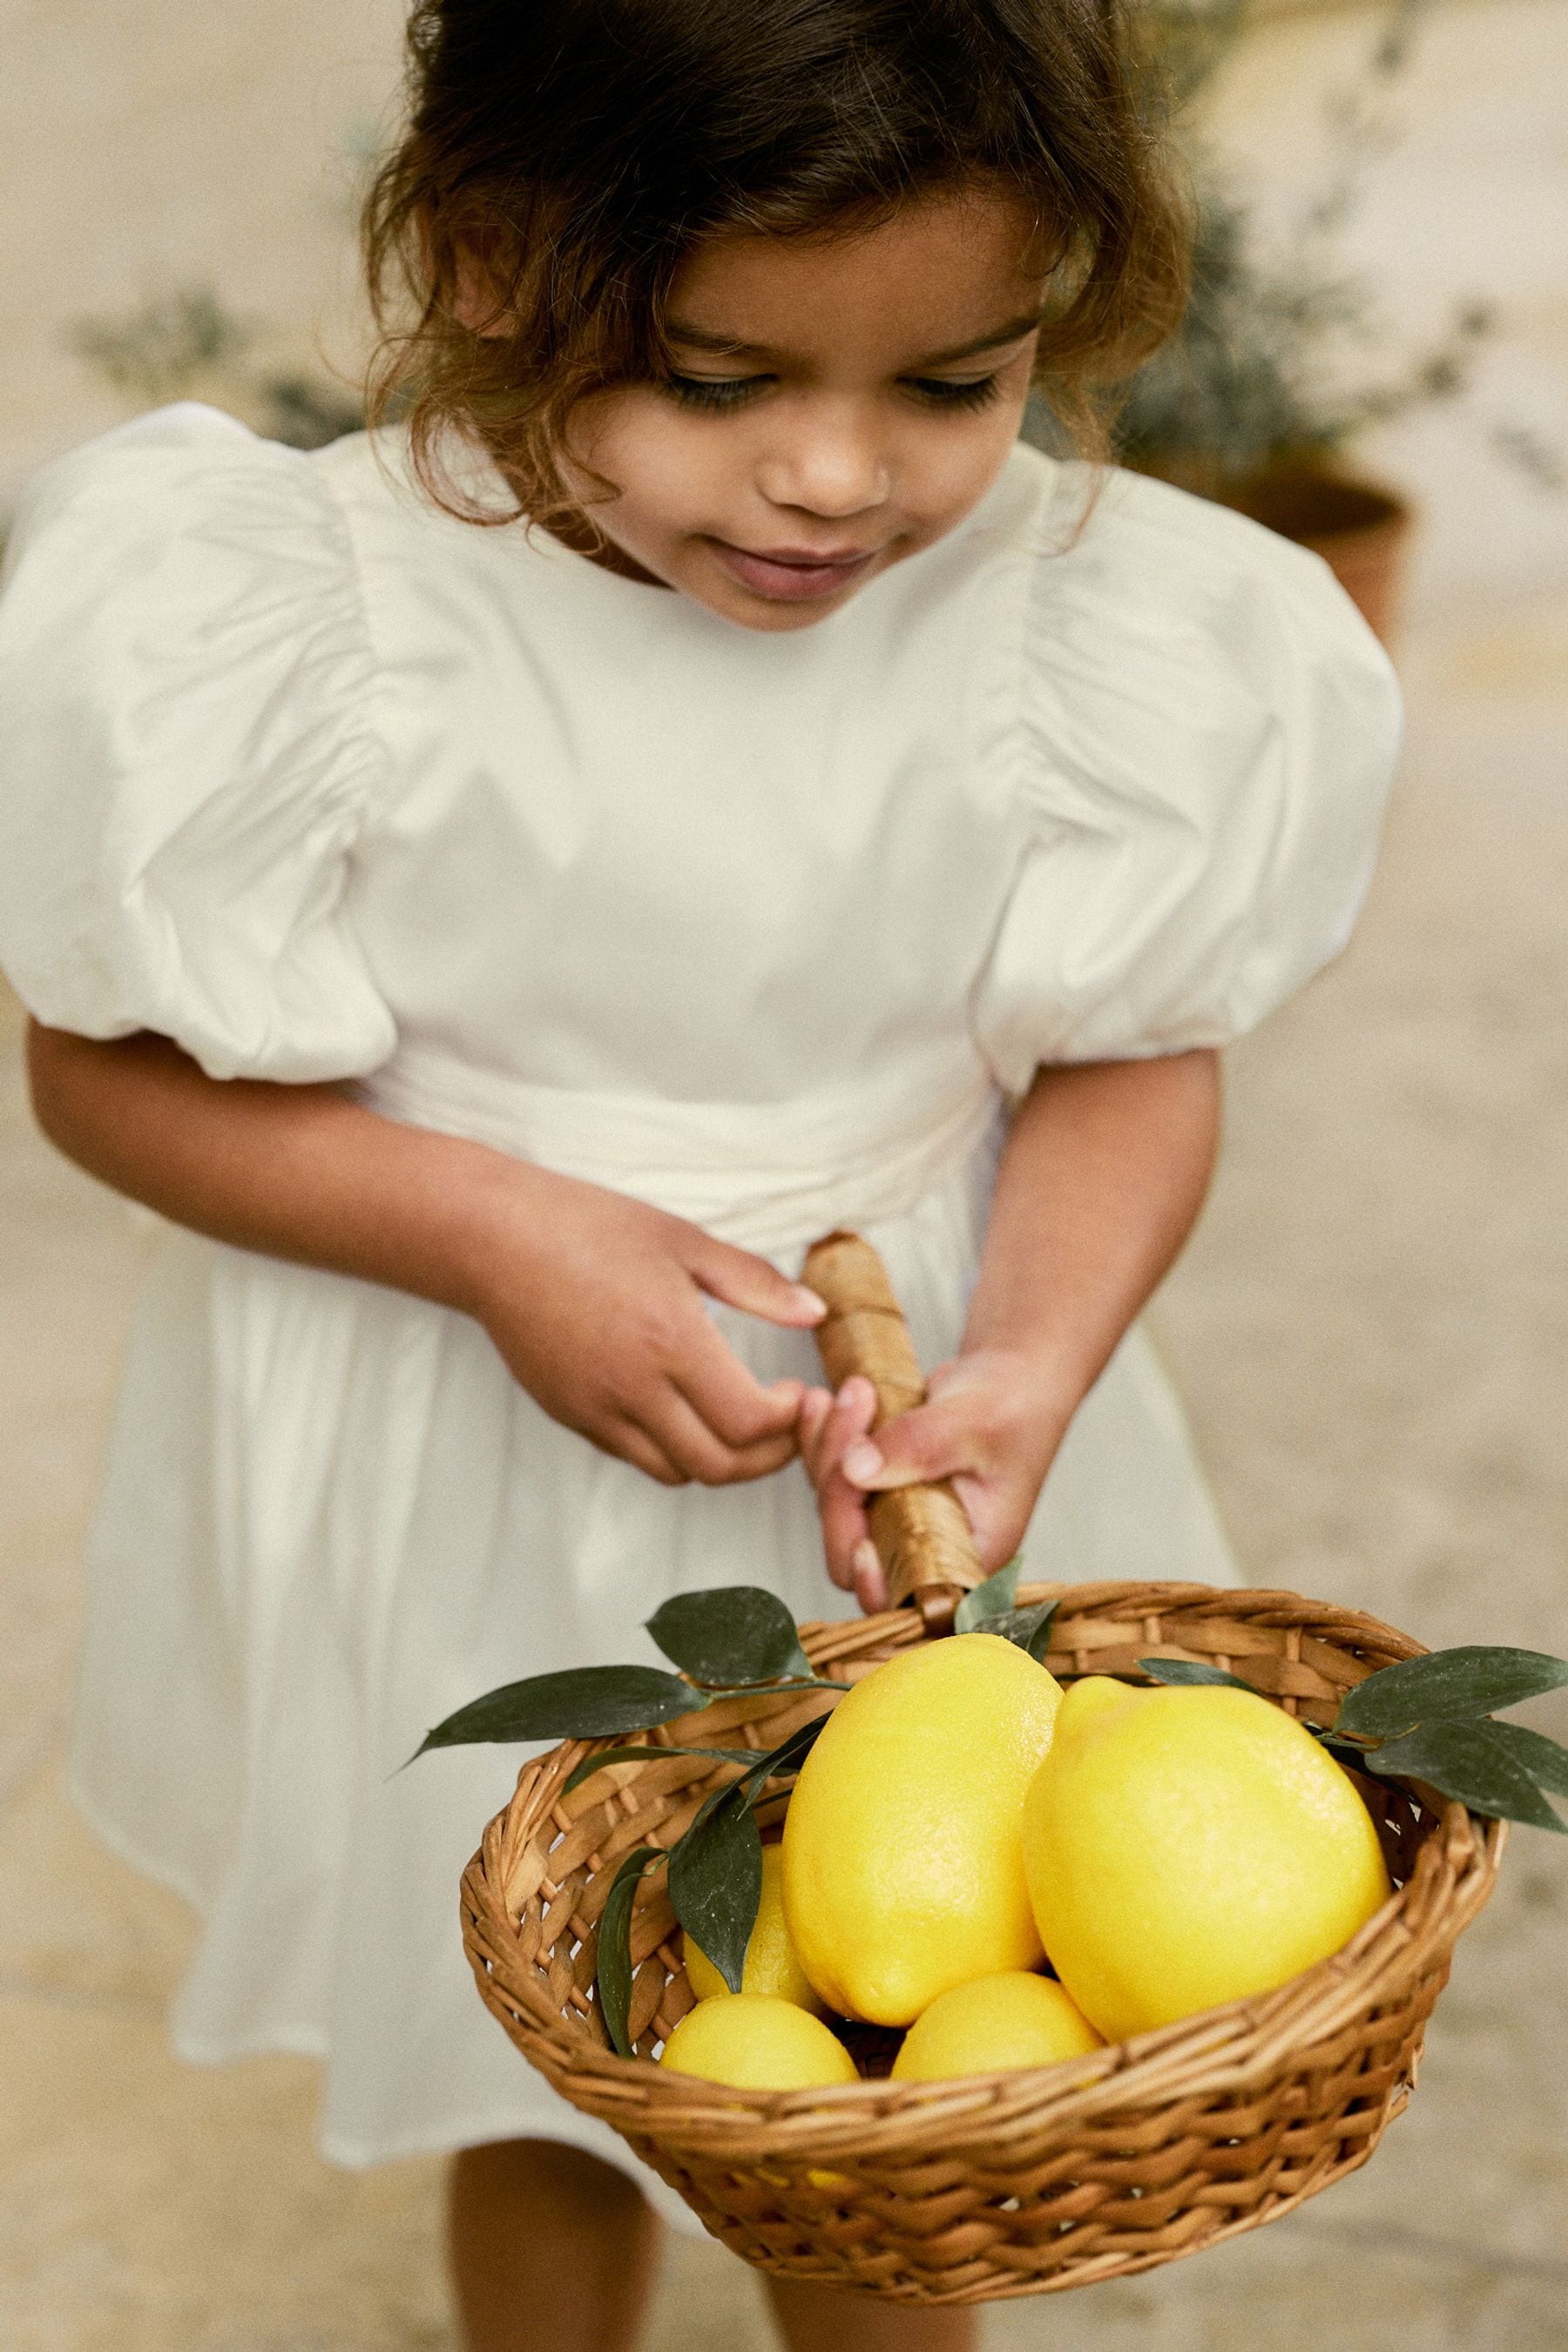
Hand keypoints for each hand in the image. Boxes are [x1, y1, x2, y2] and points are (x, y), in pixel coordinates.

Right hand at [460, 1160, 824, 1485]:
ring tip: (740, 1420)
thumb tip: (815, 1313)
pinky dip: (672, 1448)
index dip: (790, 1419)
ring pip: (677, 1472)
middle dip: (769, 1455)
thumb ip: (755, 1283)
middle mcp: (632, 1388)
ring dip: (720, 1459)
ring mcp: (596, 1410)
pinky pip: (634, 1456)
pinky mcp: (571, 1416)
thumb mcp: (683, 1241)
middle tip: (786, 1422)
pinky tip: (685, 1408)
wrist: (494, 1240)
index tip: (800, 1392)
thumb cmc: (589, 1227)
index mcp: (670, 1340)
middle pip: (720, 1467)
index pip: (750, 1421)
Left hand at [799, 1350, 1072, 1612]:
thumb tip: (856, 1470)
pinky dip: (824, 1440)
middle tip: (850, 1411)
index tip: (860, 1538)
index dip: (872, 1576)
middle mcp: (928, 1547)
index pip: (906, 1593)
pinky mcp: (876, 1489)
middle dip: (840, 1484)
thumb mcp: (972, 1424)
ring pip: (836, 1508)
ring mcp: (897, 1519)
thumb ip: (917, 1446)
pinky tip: (824, 1400)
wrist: (1011, 1376)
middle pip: (854, 1548)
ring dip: (829, 1449)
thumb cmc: (1014, 1407)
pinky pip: (833, 1477)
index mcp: (968, 1555)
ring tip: (851, 1393)